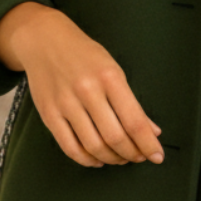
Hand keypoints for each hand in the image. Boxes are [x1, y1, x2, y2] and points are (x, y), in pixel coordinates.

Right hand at [0, 2, 164, 168]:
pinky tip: (97, 159)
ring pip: (93, 146)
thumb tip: (151, 131)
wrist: (44, 40)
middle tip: (138, 157)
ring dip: (112, 158)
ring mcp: (65, 103)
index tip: (157, 155)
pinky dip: (87, 159)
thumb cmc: (83, 54)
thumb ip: (131, 102)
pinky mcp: (48, 114)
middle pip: (115, 137)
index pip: (134, 121)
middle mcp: (87, 90)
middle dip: (132, 154)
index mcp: (109, 77)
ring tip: (120, 158)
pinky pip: (70, 147)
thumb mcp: (113, 69)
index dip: (148, 144)